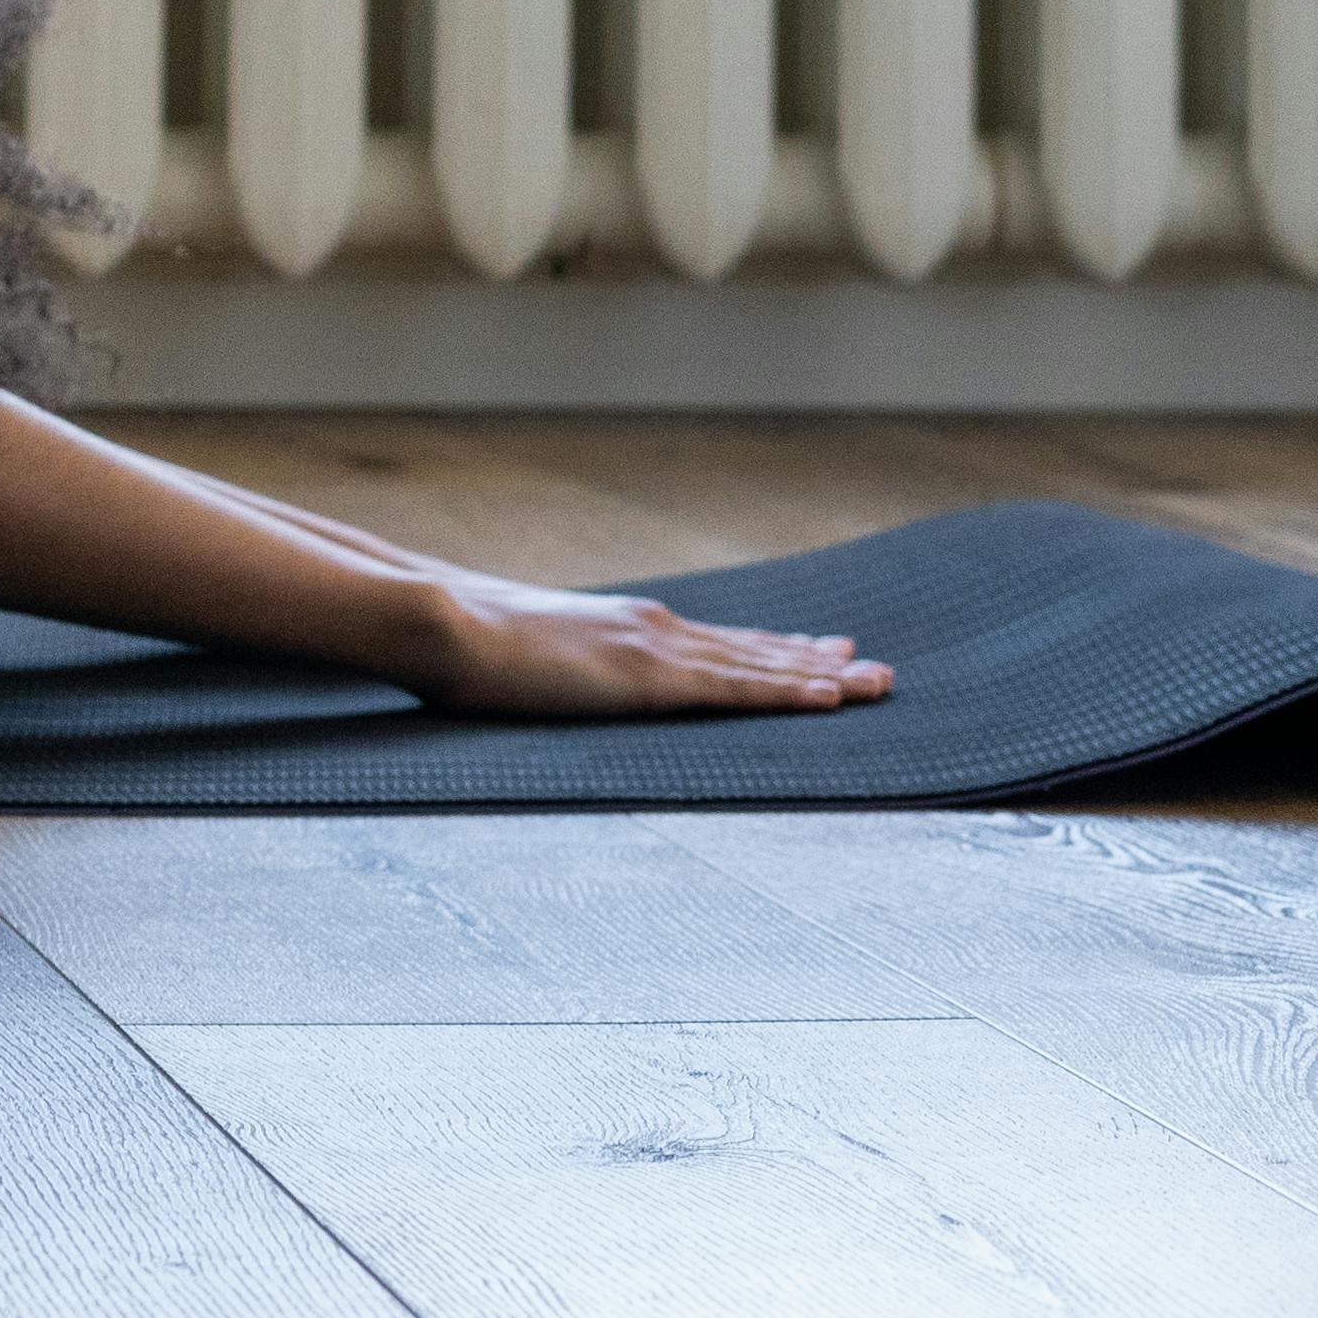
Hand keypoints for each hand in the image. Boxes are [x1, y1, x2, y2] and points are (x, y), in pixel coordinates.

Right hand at [394, 573, 892, 720]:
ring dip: (822, 677)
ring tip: (876, 683)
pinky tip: (828, 698)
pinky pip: (734, 689)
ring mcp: (654, 650)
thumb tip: (541, 674)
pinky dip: (787, 691)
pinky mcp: (648, 680)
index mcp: (622, 625)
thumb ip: (550, 660)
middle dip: (815, 662)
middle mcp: (651, 629)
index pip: (714, 642)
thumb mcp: (518, 649)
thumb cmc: (461, 637)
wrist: (440, 620)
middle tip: (874, 669)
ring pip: (758, 667)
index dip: (770, 650)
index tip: (818, 652)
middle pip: (750, 650)